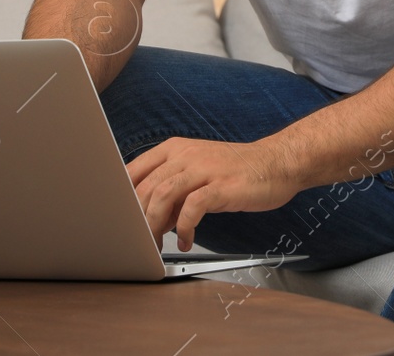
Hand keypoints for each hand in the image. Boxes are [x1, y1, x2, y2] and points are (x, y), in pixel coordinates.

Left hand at [125, 137, 298, 251]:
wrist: (276, 163)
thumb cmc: (236, 171)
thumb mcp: (197, 172)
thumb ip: (172, 190)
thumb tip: (151, 217)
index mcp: (175, 149)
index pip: (134, 170)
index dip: (121, 197)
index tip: (118, 220)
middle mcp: (185, 155)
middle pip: (146, 187)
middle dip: (137, 218)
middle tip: (138, 241)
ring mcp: (204, 168)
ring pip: (163, 195)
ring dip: (155, 224)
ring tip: (157, 244)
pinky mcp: (221, 185)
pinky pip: (193, 208)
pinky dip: (185, 229)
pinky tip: (187, 241)